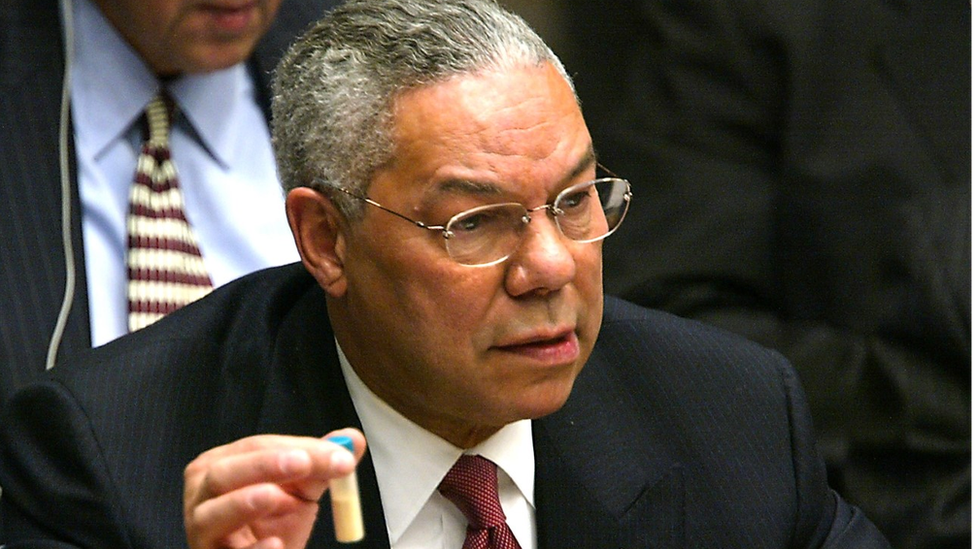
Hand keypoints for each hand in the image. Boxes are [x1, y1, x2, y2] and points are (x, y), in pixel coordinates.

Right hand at [183, 428, 365, 548]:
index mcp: (221, 465)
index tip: (338, 455)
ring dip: (244, 503)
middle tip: (303, 463)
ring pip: (211, 514)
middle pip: (224, 473)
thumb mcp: (300, 489)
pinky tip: (275, 544)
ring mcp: (202, 531)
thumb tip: (353, 439)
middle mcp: (201, 495)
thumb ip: (322, 464)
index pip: (256, 447)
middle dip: (264, 466)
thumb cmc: (272, 522)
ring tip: (278, 497)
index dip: (297, 447)